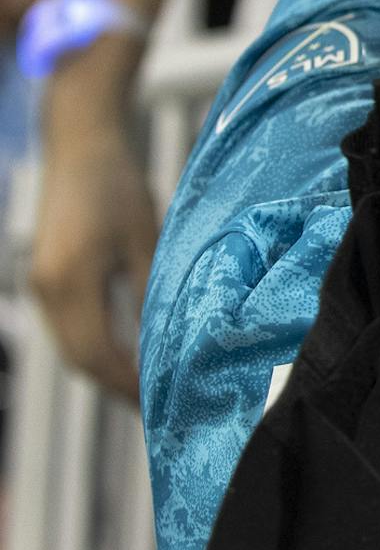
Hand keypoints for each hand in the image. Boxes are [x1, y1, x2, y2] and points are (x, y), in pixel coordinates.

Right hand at [29, 95, 157, 401]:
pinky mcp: (46, 275)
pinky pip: (68, 325)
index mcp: (71, 282)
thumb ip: (151, 289)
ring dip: (104, 367)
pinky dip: (94, 344)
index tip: (158, 403)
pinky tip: (125, 349)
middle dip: (116, 384)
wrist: (80, 144)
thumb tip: (168, 339)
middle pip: (79, 357)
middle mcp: (47, 290)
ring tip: (145, 384)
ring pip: (70, 344)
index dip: (127, 384)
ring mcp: (42, 284)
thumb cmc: (118, 183)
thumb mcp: (145, 237)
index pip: (97, 353)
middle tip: (154, 405)